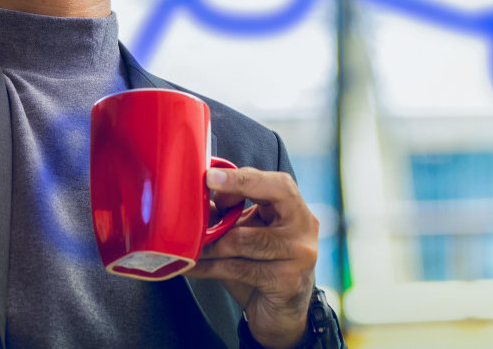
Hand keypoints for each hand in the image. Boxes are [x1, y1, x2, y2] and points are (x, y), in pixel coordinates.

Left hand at [188, 165, 320, 348]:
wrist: (279, 316)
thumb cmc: (259, 269)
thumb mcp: (244, 235)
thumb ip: (226, 215)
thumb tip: (194, 195)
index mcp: (295, 210)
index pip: (277, 182)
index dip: (244, 177)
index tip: (212, 176)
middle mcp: (305, 227)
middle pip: (277, 194)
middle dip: (238, 187)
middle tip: (205, 187)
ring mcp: (300, 254)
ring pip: (244, 239)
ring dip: (210, 243)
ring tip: (188, 243)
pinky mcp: (287, 281)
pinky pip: (239, 267)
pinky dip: (209, 267)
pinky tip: (191, 267)